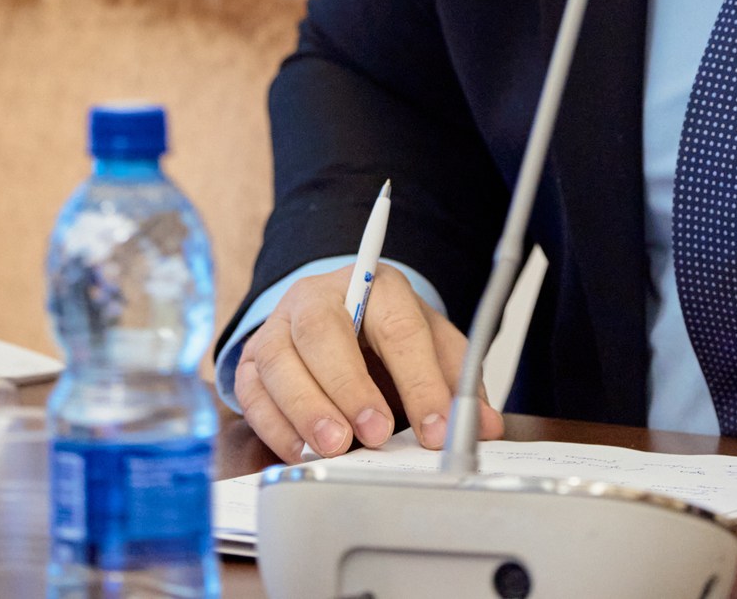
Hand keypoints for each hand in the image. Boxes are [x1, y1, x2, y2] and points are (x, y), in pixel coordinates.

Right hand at [233, 264, 501, 461]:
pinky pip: (253, 390)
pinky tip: (301, 450)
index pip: (399, 328)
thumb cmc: (386, 331)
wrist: (338, 314)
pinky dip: (275, 425)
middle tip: (375, 434)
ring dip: (306, 408)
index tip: (436, 427)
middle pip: (323, 332)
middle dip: (349, 387)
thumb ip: (458, 381)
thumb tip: (483, 425)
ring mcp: (280, 325)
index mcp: (376, 285)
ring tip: (335, 447)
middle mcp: (320, 297)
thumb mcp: (432, 343)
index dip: (420, 380)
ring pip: (281, 359)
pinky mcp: (253, 358)